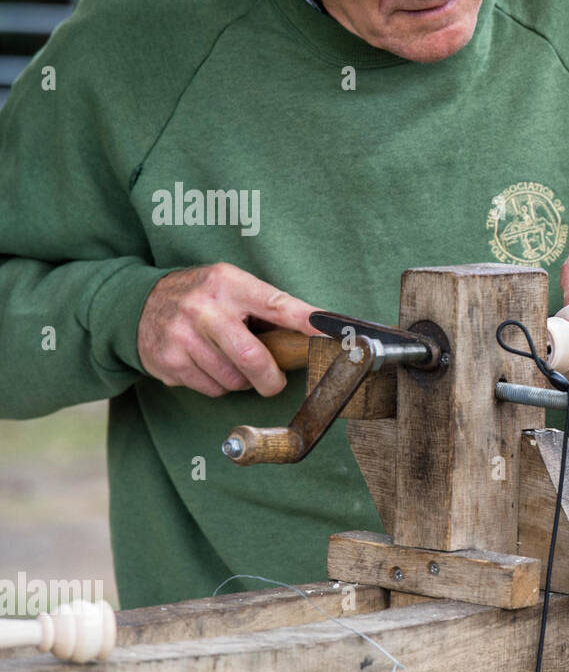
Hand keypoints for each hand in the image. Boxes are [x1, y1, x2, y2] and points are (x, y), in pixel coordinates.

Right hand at [137, 263, 320, 397]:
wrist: (136, 303)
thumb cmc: (201, 297)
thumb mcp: (231, 286)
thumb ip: (267, 306)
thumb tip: (315, 331)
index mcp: (227, 283)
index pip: (276, 304)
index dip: (306, 322)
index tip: (329, 335)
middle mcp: (203, 308)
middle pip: (253, 358)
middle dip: (272, 379)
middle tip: (276, 381)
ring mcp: (182, 336)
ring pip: (234, 379)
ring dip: (242, 380)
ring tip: (231, 361)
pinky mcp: (169, 361)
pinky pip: (212, 388)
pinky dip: (219, 384)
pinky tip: (207, 364)